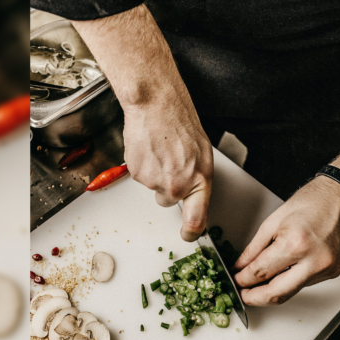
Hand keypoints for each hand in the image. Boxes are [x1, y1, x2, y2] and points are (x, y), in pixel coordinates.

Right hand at [121, 92, 212, 241]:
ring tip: (161, 149)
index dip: (191, 232)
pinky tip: (149, 148)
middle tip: (170, 163)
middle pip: (168, 201)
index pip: (196, 220)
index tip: (188, 234)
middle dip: (168, 187)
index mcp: (199, 181)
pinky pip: (141, 176)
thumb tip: (194, 196)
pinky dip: (143, 164)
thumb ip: (197, 180)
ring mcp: (155, 181)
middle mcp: (177, 186)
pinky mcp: (137, 174)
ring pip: (154, 187)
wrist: (156, 105)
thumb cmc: (180, 123)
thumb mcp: (202, 154)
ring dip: (156, 172)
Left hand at [234, 137, 339, 305]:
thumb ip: (254, 248)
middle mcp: (314, 260)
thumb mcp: (274, 220)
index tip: (235, 281)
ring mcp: (326, 269)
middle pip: (276, 294)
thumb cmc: (313, 200)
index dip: (242, 280)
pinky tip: (282, 273)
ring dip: (272, 291)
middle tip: (243, 294)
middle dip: (254, 298)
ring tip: (257, 285)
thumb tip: (240, 266)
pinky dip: (290, 281)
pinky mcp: (333, 272)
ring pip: (291, 292)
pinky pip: (305, 284)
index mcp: (296, 243)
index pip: (261, 273)